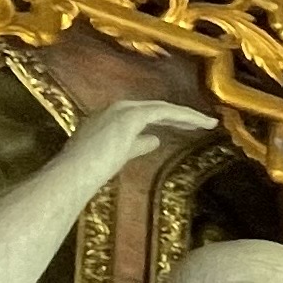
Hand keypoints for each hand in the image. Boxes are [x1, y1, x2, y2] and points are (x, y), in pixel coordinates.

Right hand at [71, 97, 212, 169]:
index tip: (183, 126)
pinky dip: (184, 115)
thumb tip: (155, 140)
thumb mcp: (118, 156)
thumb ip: (136, 145)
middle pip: (154, 109)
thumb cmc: (89, 172)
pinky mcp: (131, 116)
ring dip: (186, 115)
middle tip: (202, 122)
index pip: (143, 116)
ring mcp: (122, 110)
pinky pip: (164, 112)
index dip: (165, 120)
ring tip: (208, 123)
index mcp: (108, 118)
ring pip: (161, 109)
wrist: (75, 174)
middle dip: (179, 116)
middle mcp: (115, 109)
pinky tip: (200, 122)